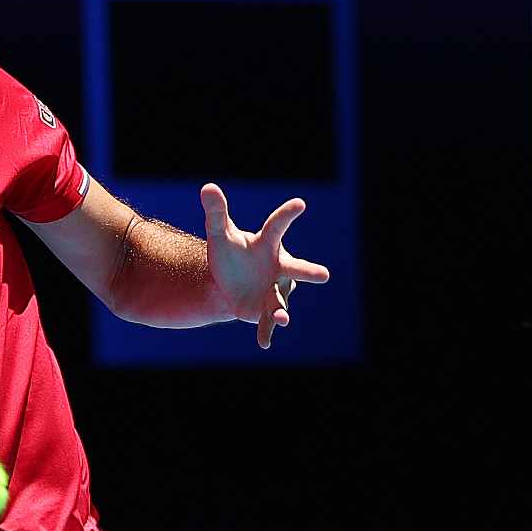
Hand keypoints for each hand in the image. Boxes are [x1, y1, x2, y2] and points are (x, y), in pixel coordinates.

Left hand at [198, 183, 331, 348]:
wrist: (229, 282)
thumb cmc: (230, 253)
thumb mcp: (219, 233)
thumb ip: (216, 212)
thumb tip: (207, 187)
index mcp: (268, 243)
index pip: (276, 226)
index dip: (287, 215)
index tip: (299, 203)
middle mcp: (279, 267)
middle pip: (296, 268)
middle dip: (308, 272)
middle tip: (323, 275)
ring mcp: (275, 290)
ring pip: (281, 300)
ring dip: (281, 309)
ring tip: (281, 317)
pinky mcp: (265, 310)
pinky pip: (267, 322)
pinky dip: (266, 332)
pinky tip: (264, 343)